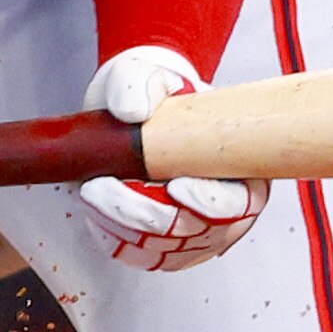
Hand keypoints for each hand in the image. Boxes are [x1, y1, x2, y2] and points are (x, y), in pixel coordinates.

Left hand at [73, 46, 265, 273]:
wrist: (128, 113)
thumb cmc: (151, 95)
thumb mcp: (143, 75)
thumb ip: (139, 86)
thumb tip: (134, 112)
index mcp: (239, 166)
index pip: (241, 202)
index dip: (211, 202)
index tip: (176, 187)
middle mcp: (224, 208)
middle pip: (196, 231)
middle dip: (146, 213)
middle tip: (102, 186)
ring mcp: (194, 231)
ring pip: (163, 248)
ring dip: (121, 225)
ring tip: (92, 190)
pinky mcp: (161, 246)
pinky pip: (139, 255)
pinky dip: (113, 237)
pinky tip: (96, 210)